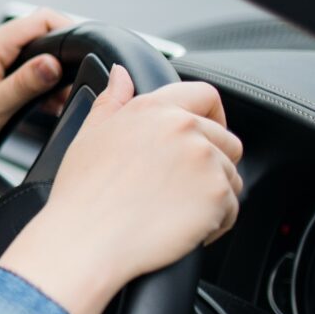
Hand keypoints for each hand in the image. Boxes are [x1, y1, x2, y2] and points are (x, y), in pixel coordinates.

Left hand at [0, 8, 74, 166]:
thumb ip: (25, 84)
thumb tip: (55, 62)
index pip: (39, 20)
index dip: (67, 32)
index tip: (83, 55)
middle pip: (37, 33)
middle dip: (60, 58)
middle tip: (70, 90)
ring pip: (28, 51)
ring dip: (46, 73)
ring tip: (55, 102)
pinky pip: (15, 63)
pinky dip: (32, 79)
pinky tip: (39, 102)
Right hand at [0, 64, 243, 313]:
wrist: (87, 239)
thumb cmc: (83, 193)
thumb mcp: (89, 135)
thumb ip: (112, 100)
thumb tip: (121, 74)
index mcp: (153, 109)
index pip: (205, 95)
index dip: (213, 115)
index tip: (208, 133)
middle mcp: (183, 128)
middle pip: (226, 139)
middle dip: (212, 163)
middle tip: (181, 187)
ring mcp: (204, 160)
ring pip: (231, 175)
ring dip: (212, 194)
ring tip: (177, 211)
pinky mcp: (217, 194)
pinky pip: (231, 207)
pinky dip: (214, 222)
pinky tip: (182, 227)